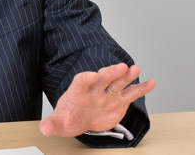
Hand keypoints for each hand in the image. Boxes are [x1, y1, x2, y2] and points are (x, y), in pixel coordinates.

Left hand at [39, 63, 155, 137]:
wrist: (78, 120)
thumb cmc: (67, 118)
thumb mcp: (57, 123)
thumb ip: (51, 124)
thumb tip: (44, 129)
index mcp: (77, 92)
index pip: (80, 81)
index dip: (86, 77)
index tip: (92, 74)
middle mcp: (93, 90)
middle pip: (102, 78)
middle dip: (110, 72)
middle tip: (120, 66)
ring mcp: (107, 94)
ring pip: (117, 82)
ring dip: (126, 76)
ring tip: (135, 69)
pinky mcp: (118, 101)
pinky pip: (130, 94)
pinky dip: (141, 88)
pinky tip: (151, 83)